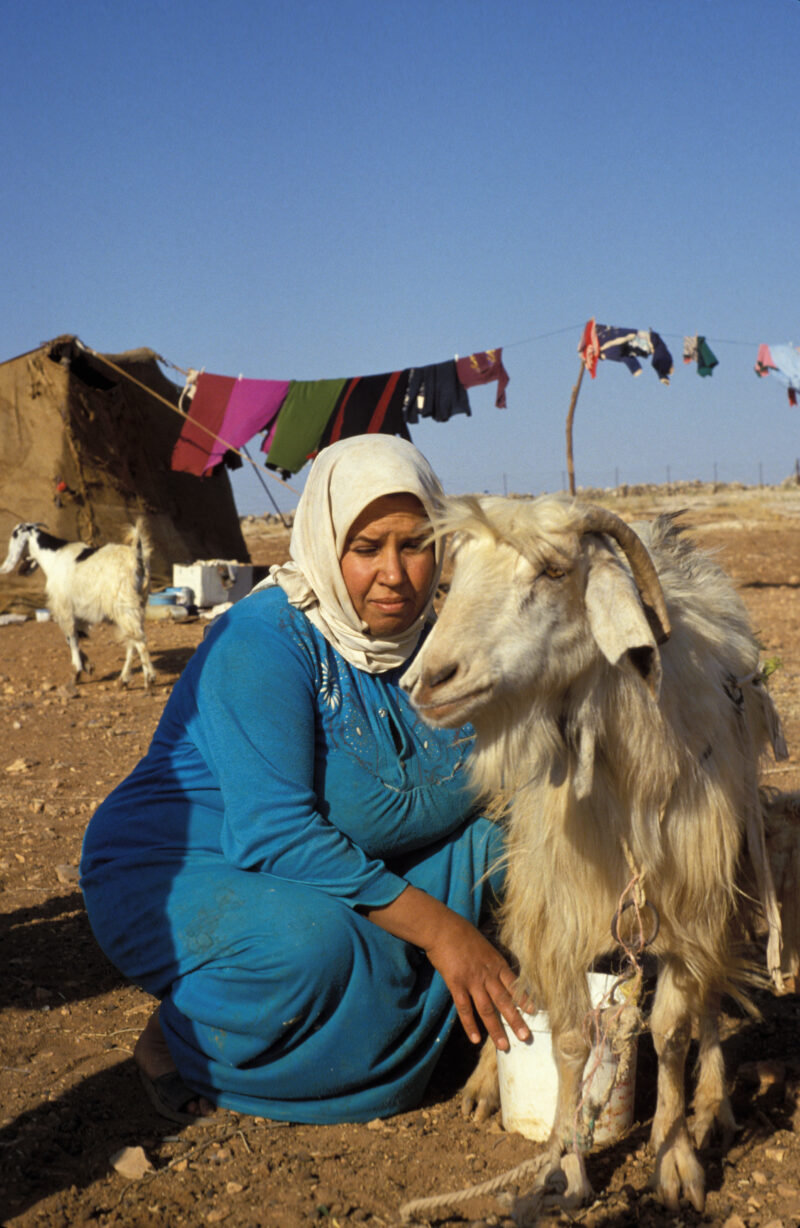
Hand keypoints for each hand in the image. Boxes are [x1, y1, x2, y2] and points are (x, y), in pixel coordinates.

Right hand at [424, 909, 531, 1050]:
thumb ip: (491, 961)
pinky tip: (475, 1039)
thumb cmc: (462, 933)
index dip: (524, 999)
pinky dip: (470, 1025)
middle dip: (516, 1020)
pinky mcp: (456, 984)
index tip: (535, 1013)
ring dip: (496, 1029)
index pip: (514, 985)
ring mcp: (472, 980)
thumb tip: (498, 973)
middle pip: (504, 1001)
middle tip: (525, 1037)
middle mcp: (487, 974)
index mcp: (496, 963)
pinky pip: (464, 1009)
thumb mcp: (484, 945)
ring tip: (504, 1046)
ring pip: (487, 1009)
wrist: (442, 928)